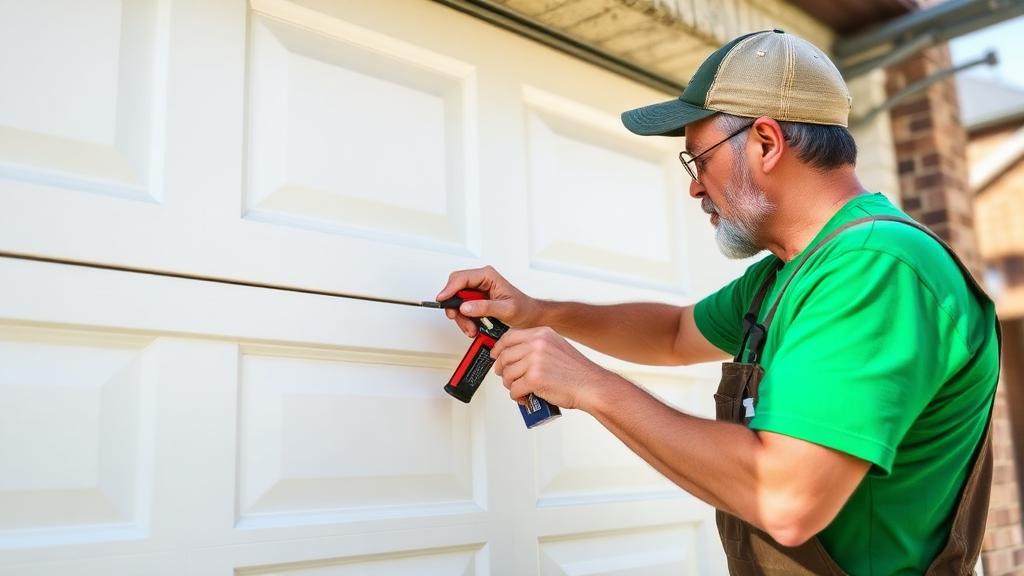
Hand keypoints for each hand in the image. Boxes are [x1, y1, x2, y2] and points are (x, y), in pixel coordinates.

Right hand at [436, 266, 543, 337]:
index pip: (461, 278)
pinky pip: (463, 310)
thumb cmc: (523, 309)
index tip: (443, 299)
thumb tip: (466, 306)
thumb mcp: (506, 309)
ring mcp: (477, 291)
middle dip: (456, 308)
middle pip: (455, 290)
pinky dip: (465, 321)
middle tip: (460, 320)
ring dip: (462, 318)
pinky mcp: (476, 302)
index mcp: (487, 276)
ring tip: (472, 329)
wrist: (530, 317)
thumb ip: (485, 307)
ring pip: (457, 303)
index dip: (449, 289)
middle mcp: (480, 281)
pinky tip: (473, 327)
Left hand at [490, 326, 610, 410]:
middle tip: (507, 378)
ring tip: (521, 390)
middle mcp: (537, 344)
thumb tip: (515, 354)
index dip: (499, 348)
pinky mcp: (533, 379)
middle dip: (502, 371)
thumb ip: (537, 346)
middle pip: (505, 356)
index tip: (495, 355)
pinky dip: (517, 397)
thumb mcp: (557, 347)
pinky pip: (514, 389)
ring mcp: (534, 361)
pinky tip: (525, 398)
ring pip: (508, 374)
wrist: (592, 386)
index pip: (509, 336)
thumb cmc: (577, 372)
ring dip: (511, 385)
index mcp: (542, 334)